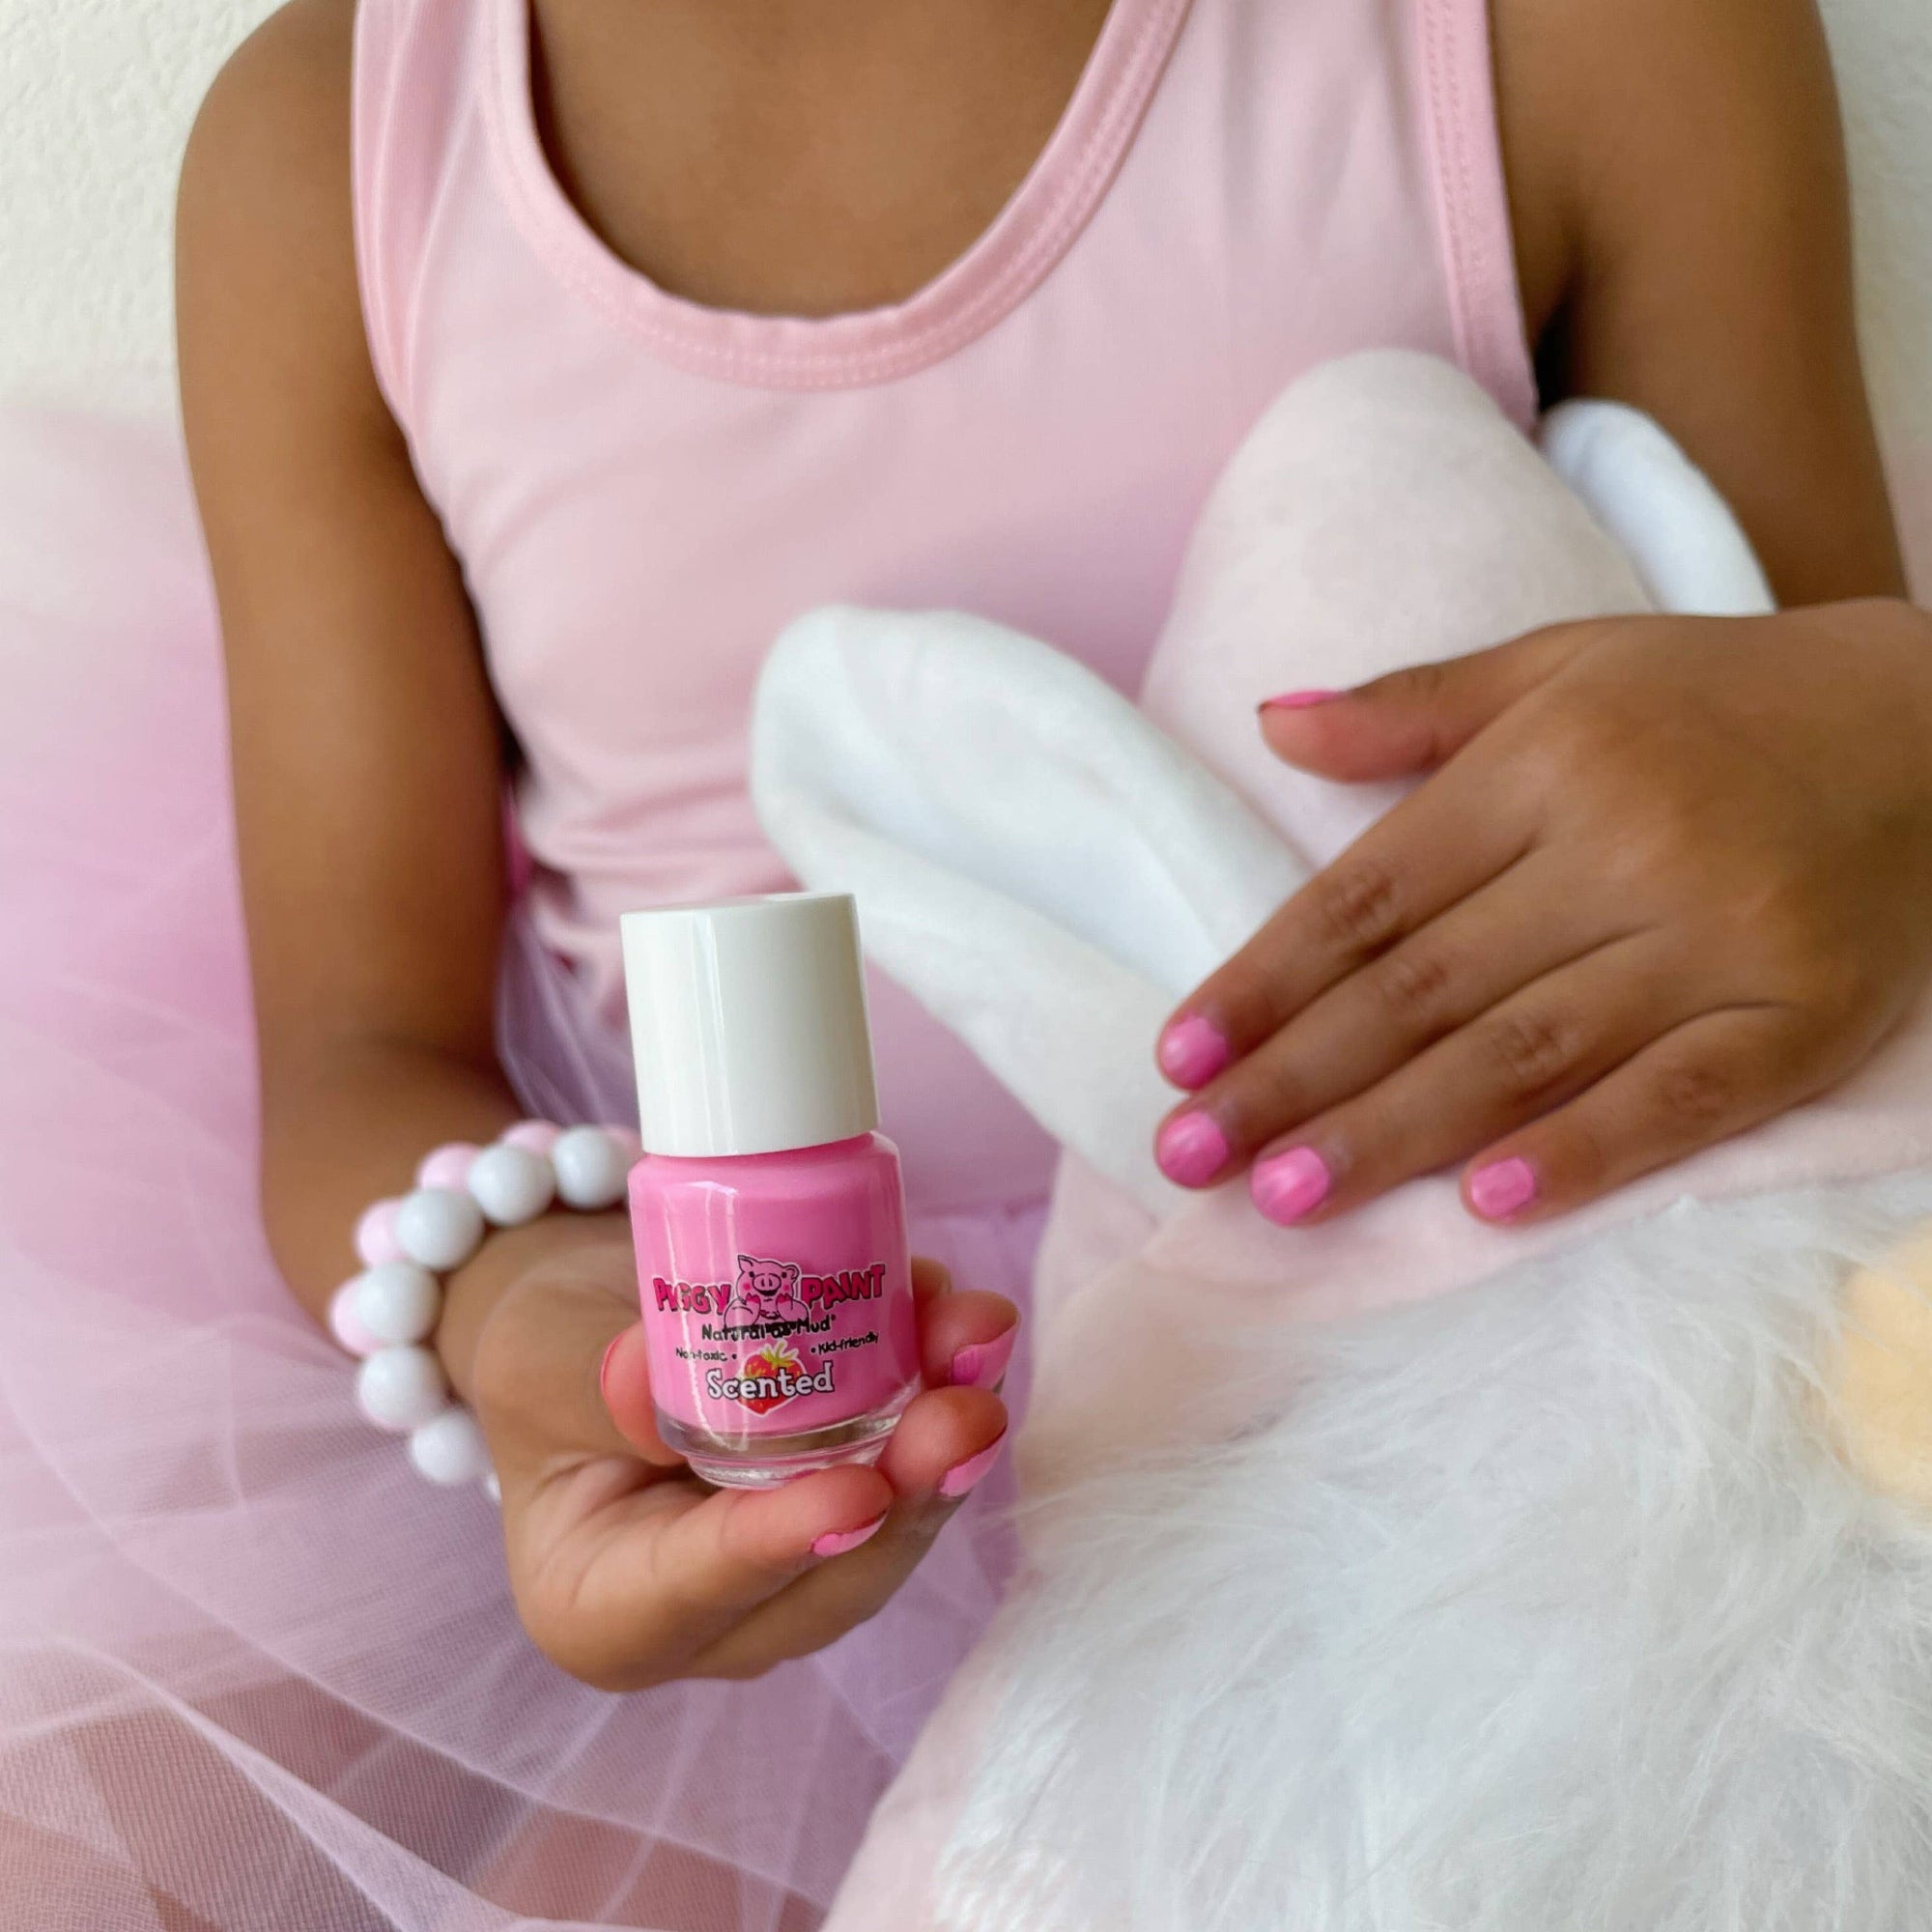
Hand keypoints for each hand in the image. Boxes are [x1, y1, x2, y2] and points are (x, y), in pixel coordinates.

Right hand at [455, 1230, 1016, 1688]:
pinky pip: (910, 1463)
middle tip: (963, 1410)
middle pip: (831, 1577)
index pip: (701, 1591)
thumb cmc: (544, 1356)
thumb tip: (672, 1372)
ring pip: (892, 1523)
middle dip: (911, 1490)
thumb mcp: (540, 1362)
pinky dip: (943, 1392)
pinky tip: (969, 1324)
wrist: (585, 1325)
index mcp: (604, 1611)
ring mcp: (795, 1567)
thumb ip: (601, 1386)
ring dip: (947, 1434)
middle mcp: (716, 1617)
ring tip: (980, 1342)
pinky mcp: (854, 1499)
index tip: (859, 1493)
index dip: (786, 1544)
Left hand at [1152, 599, 1931, 1225]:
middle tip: (1189, 1158)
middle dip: (1295, 1081)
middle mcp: (1625, 849)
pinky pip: (1681, 1100)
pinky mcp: (1805, 1018)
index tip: (1178, 1058)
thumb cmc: (1710, 701)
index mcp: (1546, 763)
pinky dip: (1583, 1155)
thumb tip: (1264, 725)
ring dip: (1394, 1134)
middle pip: (1425, 990)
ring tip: (1285, 1197)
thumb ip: (1412, 709)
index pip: (1370, 898)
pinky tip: (1484, 1208)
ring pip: (1527, 1054)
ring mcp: (1722, 939)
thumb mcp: (1559, 668)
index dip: (1266, 982)